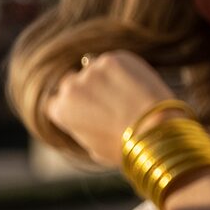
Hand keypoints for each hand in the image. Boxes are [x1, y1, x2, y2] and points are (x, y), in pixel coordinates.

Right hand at [43, 50, 176, 168]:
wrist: (155, 130)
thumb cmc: (128, 148)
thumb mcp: (95, 150)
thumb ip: (82, 129)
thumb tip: (84, 122)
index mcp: (62, 111)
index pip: (55, 101)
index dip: (71, 105)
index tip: (86, 109)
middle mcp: (71, 88)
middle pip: (71, 81)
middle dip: (86, 89)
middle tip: (108, 100)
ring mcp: (92, 71)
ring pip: (94, 69)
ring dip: (106, 78)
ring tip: (129, 95)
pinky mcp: (113, 59)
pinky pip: (115, 62)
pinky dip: (125, 70)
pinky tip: (138, 85)